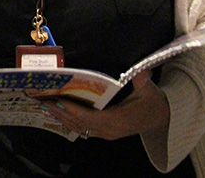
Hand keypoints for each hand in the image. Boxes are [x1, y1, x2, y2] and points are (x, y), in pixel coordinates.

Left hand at [40, 69, 169, 139]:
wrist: (162, 118)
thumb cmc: (153, 103)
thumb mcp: (150, 91)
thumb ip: (143, 80)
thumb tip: (140, 71)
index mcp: (119, 121)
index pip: (91, 118)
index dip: (73, 110)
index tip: (58, 99)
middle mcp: (110, 130)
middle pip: (79, 123)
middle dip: (60, 111)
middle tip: (42, 99)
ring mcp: (106, 133)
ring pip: (78, 127)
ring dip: (61, 116)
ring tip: (44, 104)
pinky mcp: (104, 132)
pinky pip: (82, 128)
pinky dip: (68, 120)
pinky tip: (57, 111)